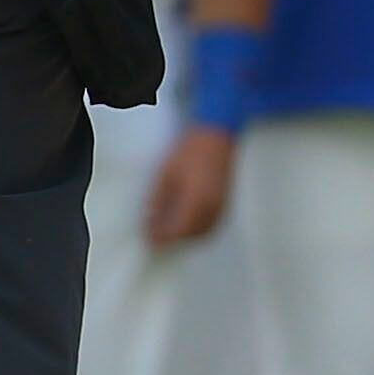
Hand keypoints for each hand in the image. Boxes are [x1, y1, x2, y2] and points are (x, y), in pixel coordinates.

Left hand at [143, 127, 237, 245]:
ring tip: (170, 230)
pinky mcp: (226, 200)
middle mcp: (212, 208)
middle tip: (156, 236)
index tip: (147, 238)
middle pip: (191, 235)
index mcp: (196, 201)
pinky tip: (187, 222)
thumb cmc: (189, 151)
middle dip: (173, 240)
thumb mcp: (166, 174)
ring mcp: (222, 205)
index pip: (176, 231)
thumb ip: (158, 201)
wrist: (218, 134)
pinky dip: (199, 228)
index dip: (160, 237)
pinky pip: (212, 223)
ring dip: (187, 236)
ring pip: (204, 232)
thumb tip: (149, 221)